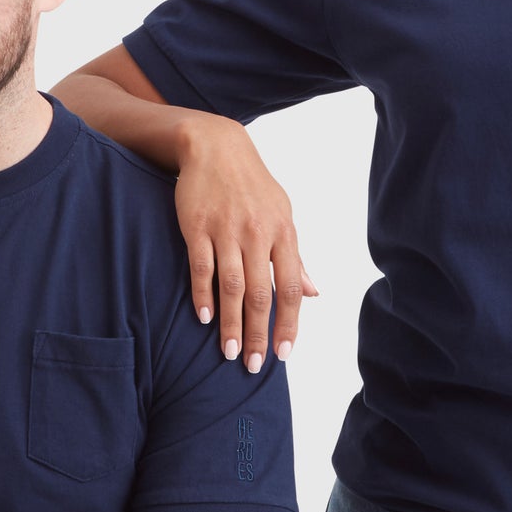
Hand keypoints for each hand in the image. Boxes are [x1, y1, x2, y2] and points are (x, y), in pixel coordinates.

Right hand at [174, 116, 318, 370]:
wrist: (214, 146)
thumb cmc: (252, 186)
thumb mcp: (282, 214)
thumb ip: (295, 257)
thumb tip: (314, 293)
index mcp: (283, 233)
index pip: (290, 288)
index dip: (289, 324)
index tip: (284, 354)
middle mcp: (257, 234)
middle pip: (260, 294)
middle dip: (258, 333)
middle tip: (254, 365)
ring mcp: (226, 230)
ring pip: (231, 286)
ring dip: (230, 323)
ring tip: (229, 352)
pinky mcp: (197, 226)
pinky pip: (201, 267)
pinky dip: (203, 295)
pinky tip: (204, 318)